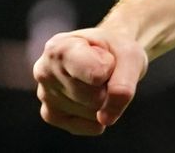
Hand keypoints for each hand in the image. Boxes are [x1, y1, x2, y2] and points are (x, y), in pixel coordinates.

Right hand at [32, 28, 146, 135]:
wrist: (106, 52)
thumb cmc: (114, 49)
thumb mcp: (129, 55)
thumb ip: (123, 84)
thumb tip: (105, 120)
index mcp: (60, 47)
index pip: (97, 75)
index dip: (112, 68)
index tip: (106, 55)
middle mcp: (44, 71)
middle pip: (96, 97)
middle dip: (109, 86)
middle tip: (103, 69)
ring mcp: (44, 95)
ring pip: (94, 113)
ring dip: (105, 100)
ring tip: (95, 80)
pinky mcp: (50, 115)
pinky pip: (91, 126)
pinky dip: (101, 116)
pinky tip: (91, 95)